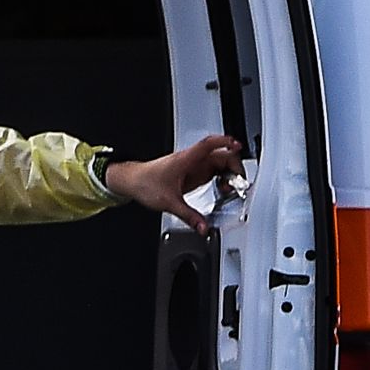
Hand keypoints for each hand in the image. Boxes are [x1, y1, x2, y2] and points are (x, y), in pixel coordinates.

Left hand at [104, 134, 244, 232]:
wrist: (131, 182)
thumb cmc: (144, 183)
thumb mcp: (169, 202)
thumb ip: (189, 216)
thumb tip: (203, 227)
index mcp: (186, 160)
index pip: (209, 144)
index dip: (225, 142)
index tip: (238, 146)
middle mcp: (191, 160)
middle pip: (220, 155)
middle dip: (233, 166)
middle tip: (238, 182)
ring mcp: (192, 166)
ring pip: (218, 163)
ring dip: (228, 173)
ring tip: (230, 187)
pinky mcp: (191, 173)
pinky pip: (211, 171)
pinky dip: (220, 178)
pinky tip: (221, 187)